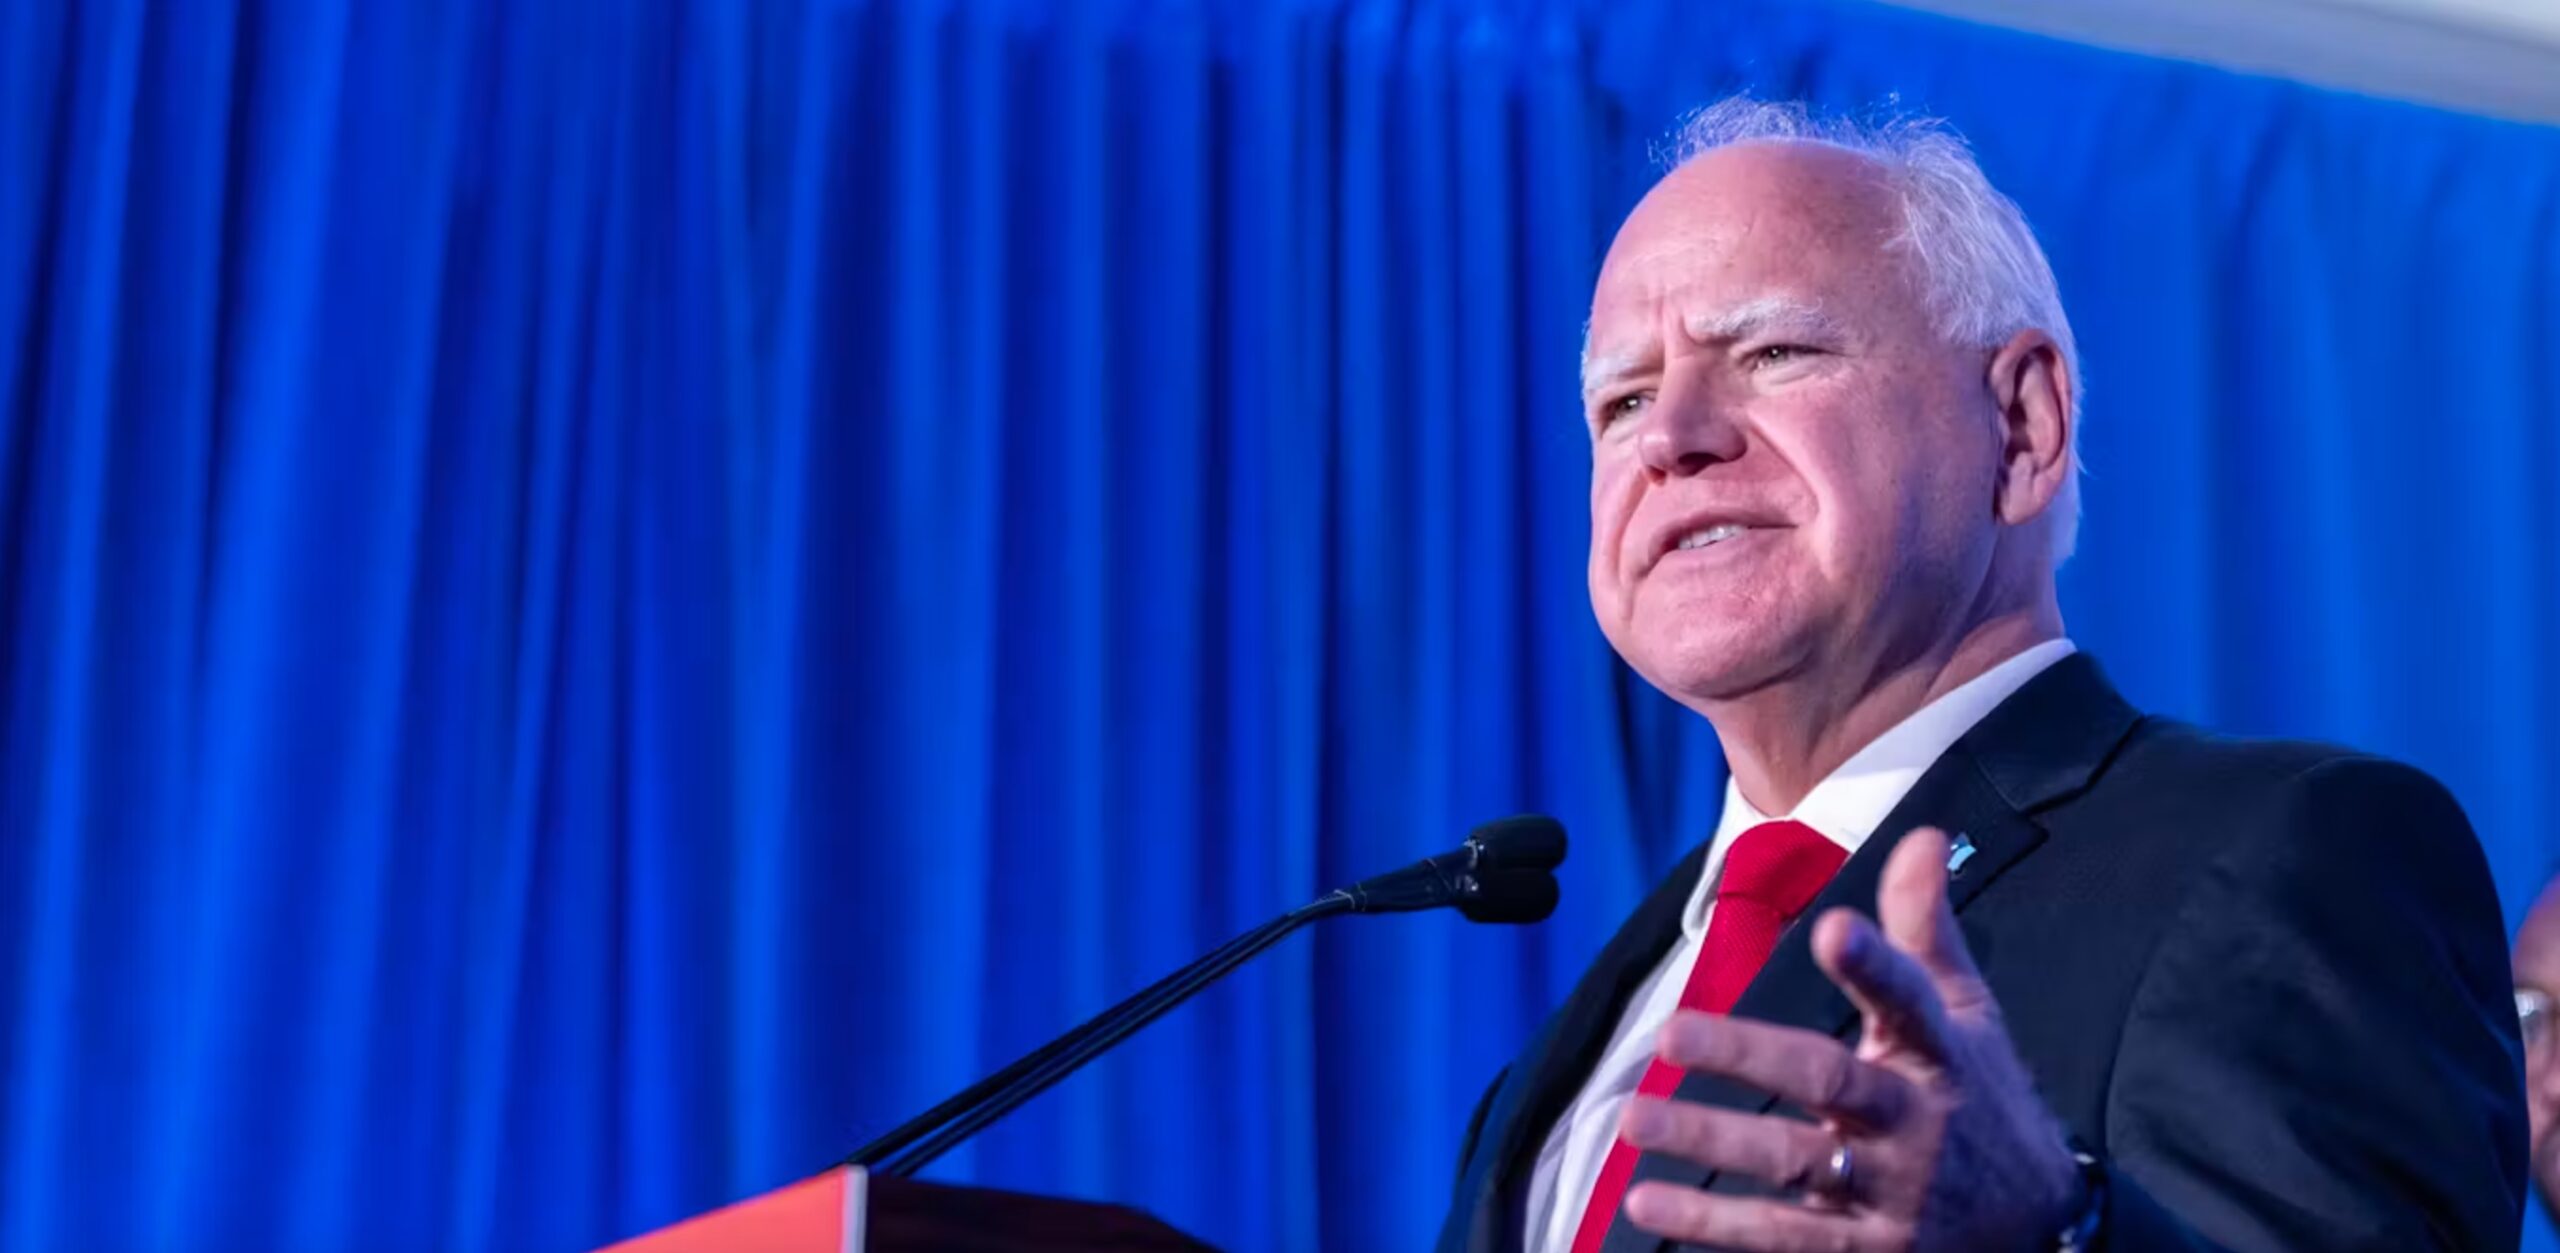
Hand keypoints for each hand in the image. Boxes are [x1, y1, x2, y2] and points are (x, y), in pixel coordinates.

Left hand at [1614, 828, 2085, 1251]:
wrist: (2040, 1226)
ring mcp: (1888, 1195)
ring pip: (1792, 1167)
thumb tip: (1919, 833)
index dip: (1876, 966)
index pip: (1911, 999)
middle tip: (1669, 1035)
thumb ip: (1924, 929)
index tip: (1835, 928)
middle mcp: (1913, 1122)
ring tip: (1635, 1119)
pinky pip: (1781, 1238)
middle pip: (1830, 1084)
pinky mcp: (1865, 1251)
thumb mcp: (1966, 1013)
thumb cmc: (1979, 1096)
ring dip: (1710, 1145)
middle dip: (1749, 1059)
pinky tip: (1646, 1203)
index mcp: (1940, 1053)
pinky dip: (1711, 1225)